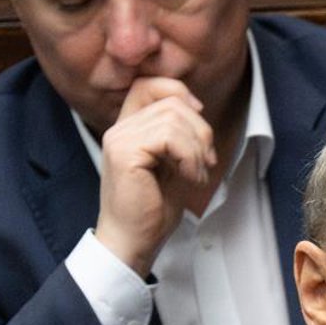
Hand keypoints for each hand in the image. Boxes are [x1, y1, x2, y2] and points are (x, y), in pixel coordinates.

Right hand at [94, 77, 217, 275]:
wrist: (134, 240)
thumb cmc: (154, 207)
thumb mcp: (173, 162)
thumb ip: (179, 134)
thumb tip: (198, 109)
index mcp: (128, 127)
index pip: (148, 85)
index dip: (178, 92)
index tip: (198, 117)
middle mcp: (119, 128)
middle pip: (172, 102)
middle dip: (201, 130)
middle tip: (206, 162)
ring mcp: (119, 139)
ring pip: (174, 119)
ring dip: (198, 149)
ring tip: (196, 175)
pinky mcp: (125, 153)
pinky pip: (170, 138)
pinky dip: (190, 158)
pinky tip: (189, 178)